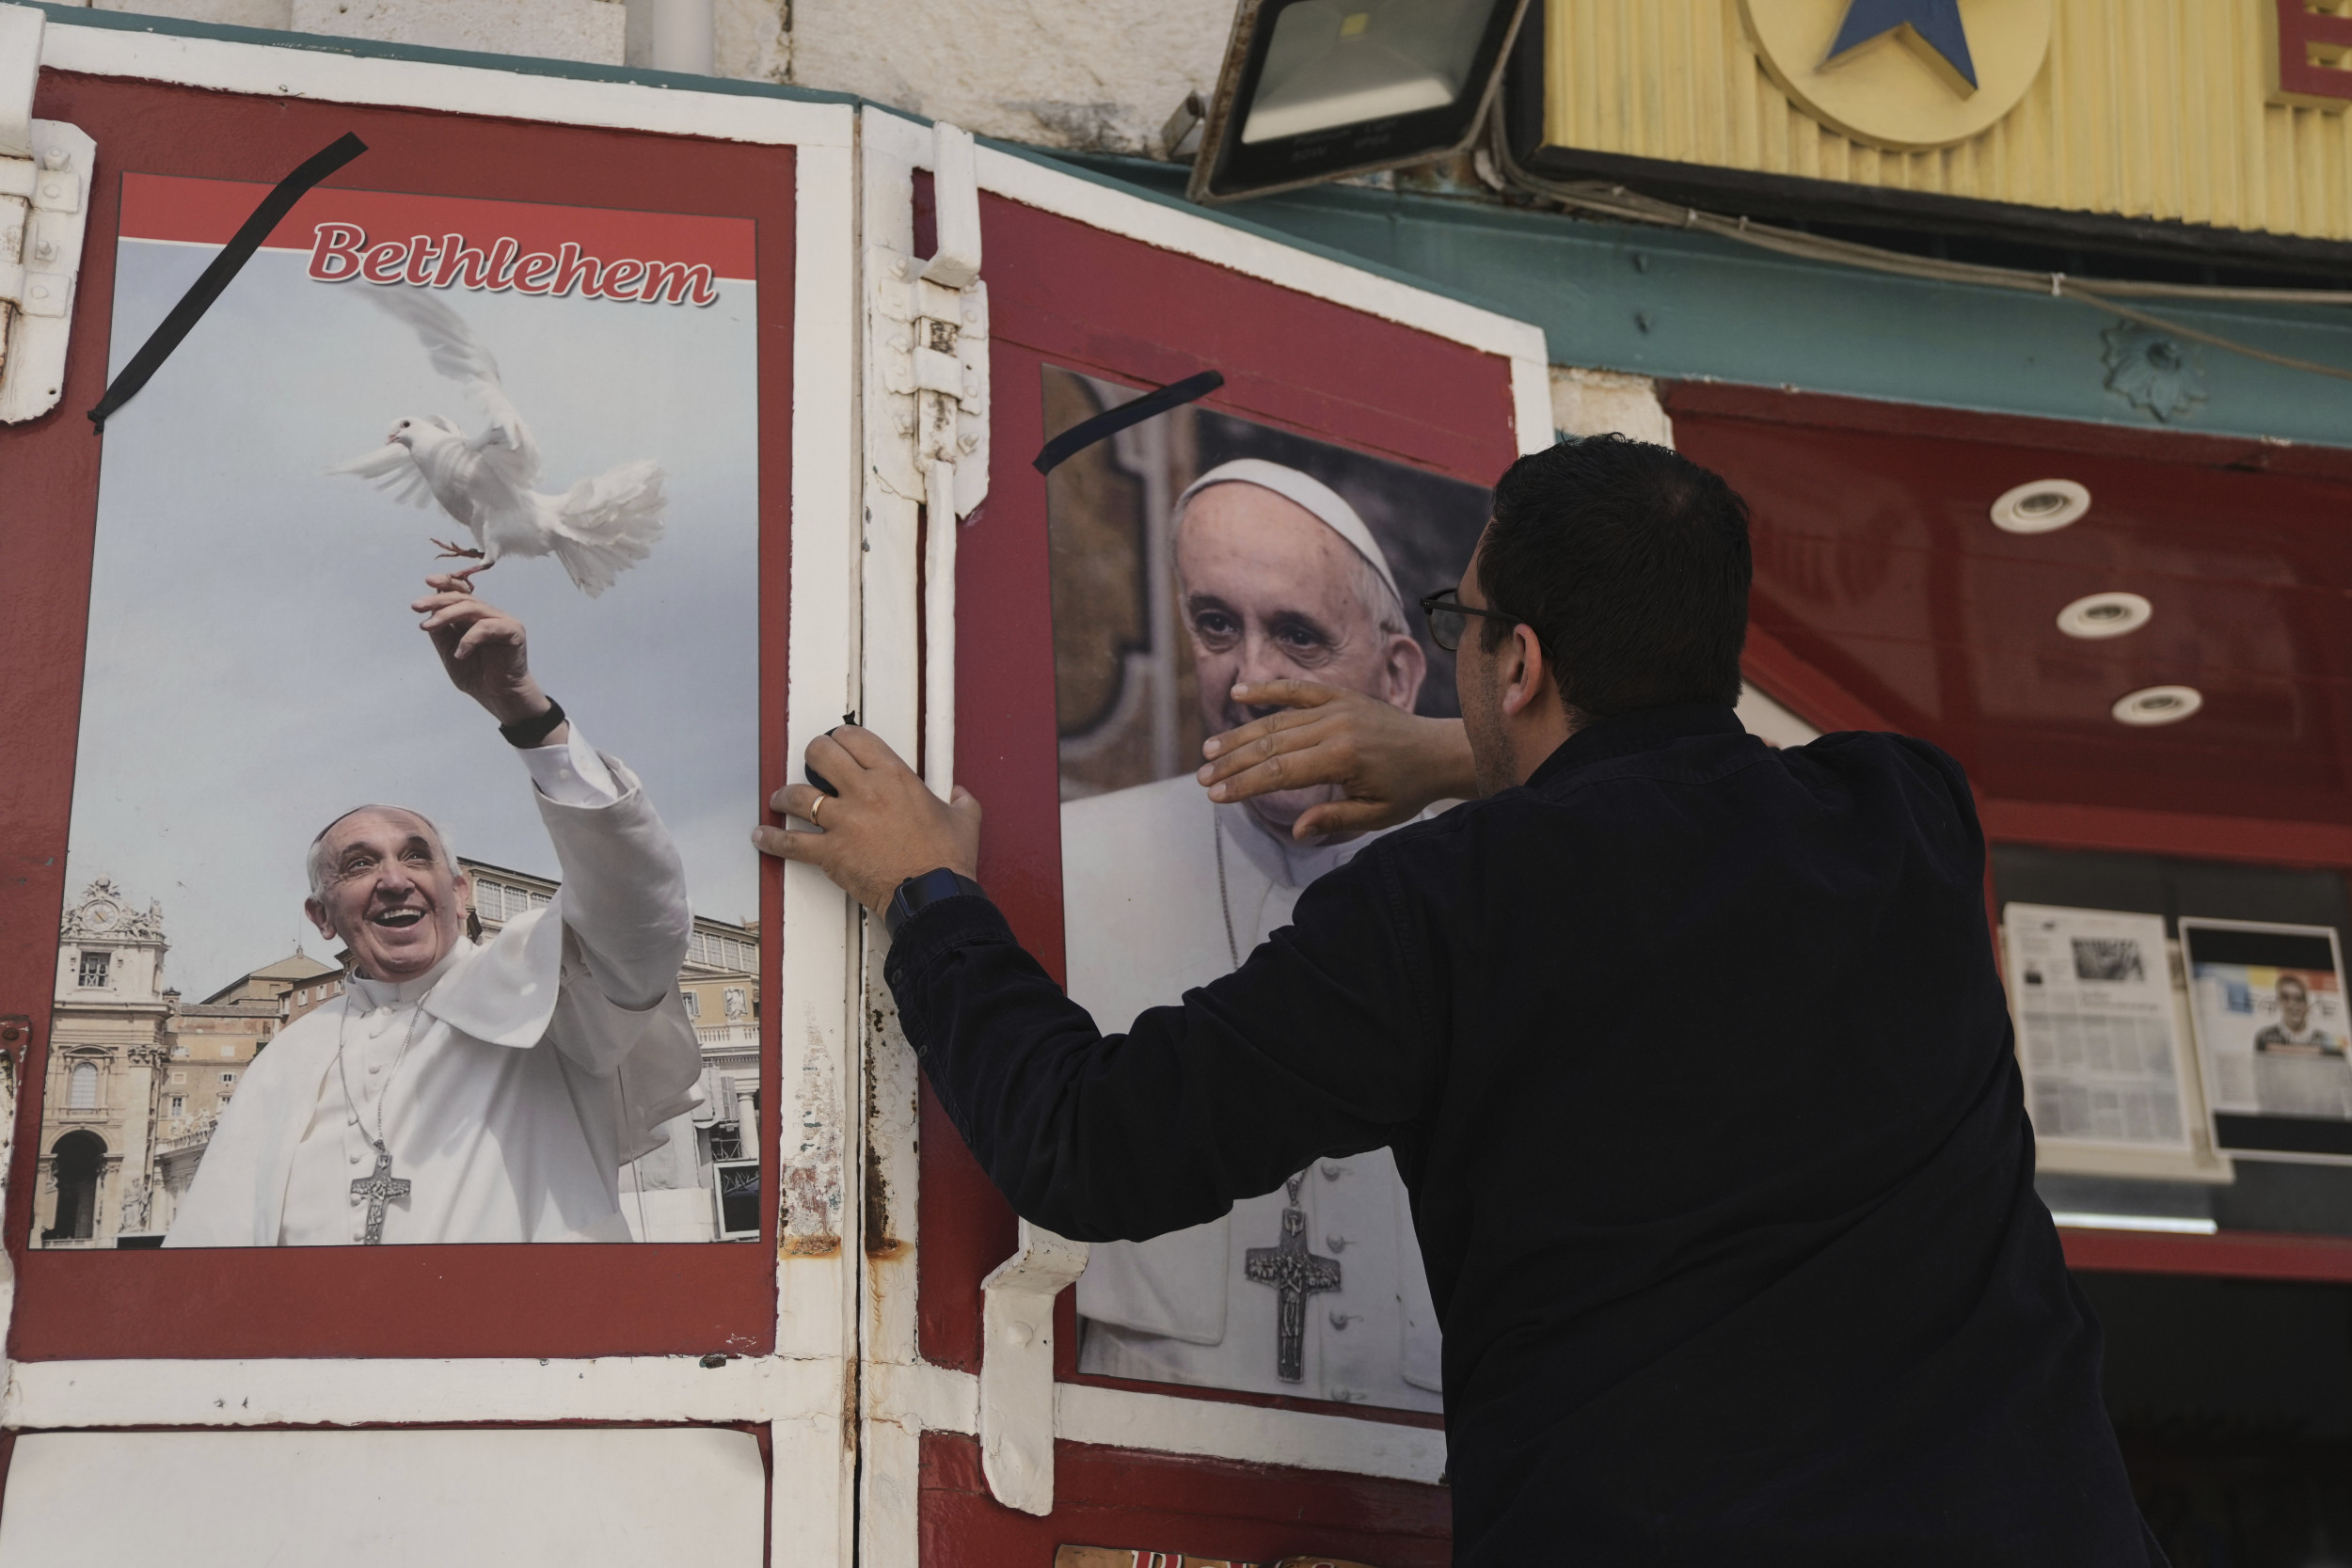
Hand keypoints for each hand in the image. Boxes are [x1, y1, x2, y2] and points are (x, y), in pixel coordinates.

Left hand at [413, 576, 559, 731]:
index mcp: (474, 617)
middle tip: (416, 606)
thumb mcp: (449, 651)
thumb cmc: (477, 675)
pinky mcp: (514, 631)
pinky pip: (486, 627)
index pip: (461, 592)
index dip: (446, 583)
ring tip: (428, 627)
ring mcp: (502, 622)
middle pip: (462, 598)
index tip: (428, 581)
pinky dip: (469, 639)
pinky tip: (459, 654)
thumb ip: (441, 632)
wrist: (498, 697)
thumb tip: (428, 612)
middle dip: (437, 601)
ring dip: (446, 615)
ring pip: (472, 608)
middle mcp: (489, 615)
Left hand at [753, 726, 981, 914]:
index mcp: (894, 776)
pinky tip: (762, 835)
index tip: (840, 742)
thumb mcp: (964, 820)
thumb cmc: (946, 860)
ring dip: (785, 795)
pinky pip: (791, 843)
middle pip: (821, 755)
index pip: (856, 739)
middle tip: (812, 761)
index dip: (842, 737)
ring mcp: (843, 821)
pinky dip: (773, 839)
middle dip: (813, 754)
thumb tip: (960, 795)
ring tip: (780, 798)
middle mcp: (864, 791)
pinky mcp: (830, 853)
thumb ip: (961, 801)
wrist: (932, 895)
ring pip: (799, 795)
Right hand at [1197, 680, 1476, 839]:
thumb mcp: (1376, 815)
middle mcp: (1335, 726)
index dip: (1243, 784)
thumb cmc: (1408, 789)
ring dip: (1240, 735)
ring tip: (1209, 750)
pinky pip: (1298, 690)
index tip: (1216, 795)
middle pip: (1270, 744)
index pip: (1279, 771)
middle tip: (1203, 777)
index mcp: (1343, 757)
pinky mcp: (1340, 696)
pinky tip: (1240, 694)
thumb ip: (1334, 819)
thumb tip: (1297, 830)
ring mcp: (1337, 706)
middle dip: (1232, 762)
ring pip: (1277, 720)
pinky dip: (1268, 690)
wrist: (1438, 751)